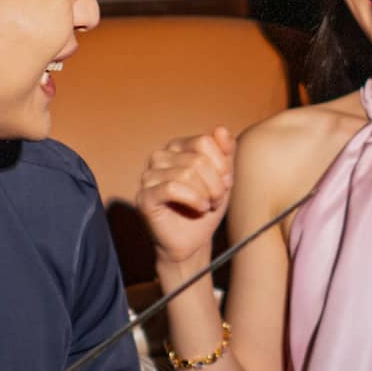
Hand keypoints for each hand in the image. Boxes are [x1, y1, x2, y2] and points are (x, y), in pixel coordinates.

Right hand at [136, 126, 235, 271]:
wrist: (193, 241)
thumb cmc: (206, 207)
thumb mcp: (223, 177)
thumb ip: (225, 152)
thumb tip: (221, 129)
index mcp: (177, 147)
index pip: (204, 141)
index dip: (221, 164)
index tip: (226, 183)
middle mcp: (159, 157)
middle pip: (197, 159)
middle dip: (215, 183)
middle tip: (217, 199)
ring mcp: (148, 176)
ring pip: (186, 173)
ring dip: (206, 194)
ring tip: (208, 205)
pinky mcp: (144, 197)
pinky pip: (172, 188)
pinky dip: (193, 199)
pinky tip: (200, 208)